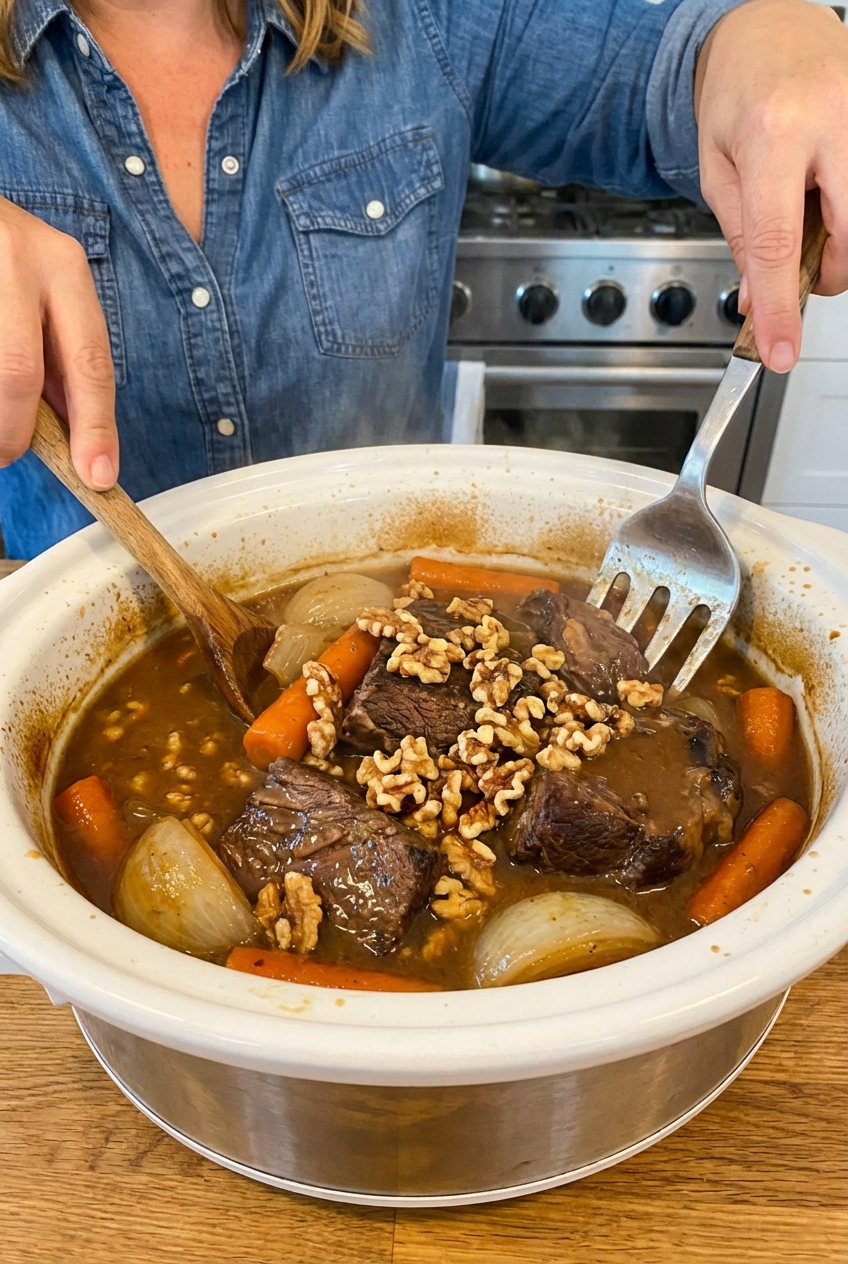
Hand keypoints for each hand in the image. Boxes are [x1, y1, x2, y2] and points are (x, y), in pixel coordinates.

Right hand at [0, 196, 117, 487]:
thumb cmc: (8, 261)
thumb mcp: (46, 294)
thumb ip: (62, 356)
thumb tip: (79, 436)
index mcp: (63, 268)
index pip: (90, 362)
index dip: (95, 427)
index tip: (98, 476)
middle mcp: (21, 261)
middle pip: (20, 371)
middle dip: (15, 430)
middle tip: (8, 455)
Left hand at [695, 0, 847, 371]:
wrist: (771, 30)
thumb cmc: (738, 94)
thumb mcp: (717, 170)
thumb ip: (739, 240)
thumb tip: (758, 302)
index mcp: (773, 133)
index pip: (778, 242)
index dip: (782, 305)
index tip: (781, 350)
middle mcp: (831, 120)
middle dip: (827, 271)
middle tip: (802, 266)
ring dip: (842, 243)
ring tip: (810, 215)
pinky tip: (827, 193)